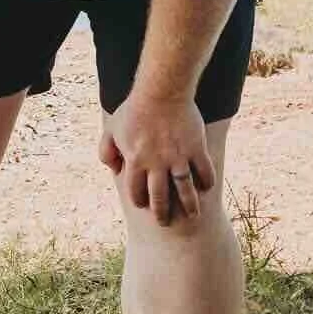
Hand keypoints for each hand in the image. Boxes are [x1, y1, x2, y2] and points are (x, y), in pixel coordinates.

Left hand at [99, 91, 213, 224]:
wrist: (162, 90)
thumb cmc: (134, 109)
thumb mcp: (111, 129)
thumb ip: (106, 152)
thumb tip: (113, 170)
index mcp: (135, 161)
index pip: (136, 192)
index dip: (140, 201)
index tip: (144, 205)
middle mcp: (157, 163)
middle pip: (160, 197)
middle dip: (162, 213)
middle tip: (165, 222)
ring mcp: (178, 157)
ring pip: (185, 189)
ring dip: (189, 205)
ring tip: (193, 216)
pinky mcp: (196, 147)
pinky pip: (204, 171)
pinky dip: (206, 181)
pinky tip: (205, 187)